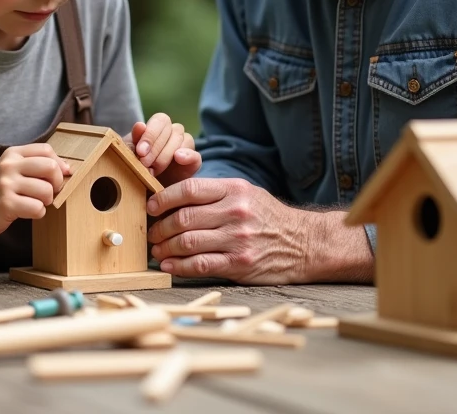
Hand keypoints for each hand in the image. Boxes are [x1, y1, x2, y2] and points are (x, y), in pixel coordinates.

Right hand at [0, 144, 70, 236]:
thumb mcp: (10, 169)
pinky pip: (37, 208)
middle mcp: (9, 166)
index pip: (46, 150)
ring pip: (47, 191)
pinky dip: (38, 213)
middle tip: (49, 192)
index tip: (60, 175)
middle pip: (50, 168)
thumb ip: (34, 164)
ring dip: (47, 201)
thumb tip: (66, 167)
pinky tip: (27, 212)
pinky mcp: (6, 204)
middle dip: (57, 183)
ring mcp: (7, 184)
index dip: (59, 164)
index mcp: (12, 154)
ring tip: (36, 202)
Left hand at [130, 113, 200, 185]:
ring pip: (184, 140)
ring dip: (167, 156)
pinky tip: (178, 158)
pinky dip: (188, 156)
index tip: (140, 152)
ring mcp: (185, 147)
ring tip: (153, 171)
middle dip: (156, 149)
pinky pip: (196, 156)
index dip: (151, 134)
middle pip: (172, 130)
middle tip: (144, 164)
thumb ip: (133, 141)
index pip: (161, 120)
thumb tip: (140, 125)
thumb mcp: (128, 155)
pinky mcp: (193, 163)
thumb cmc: (134, 169)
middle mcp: (173, 133)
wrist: (143, 193)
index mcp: (158, 127)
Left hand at [145, 177, 309, 283]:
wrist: (305, 243)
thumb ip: (214, 194)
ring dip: (166, 248)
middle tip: (151, 233)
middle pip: (184, 218)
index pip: (189, 190)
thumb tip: (175, 197)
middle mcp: (235, 212)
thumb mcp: (247, 193)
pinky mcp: (240, 264)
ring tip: (158, 251)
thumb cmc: (269, 218)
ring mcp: (238, 239)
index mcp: (234, 190)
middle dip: (160, 227)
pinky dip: (179, 267)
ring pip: (188, 242)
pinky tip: (170, 266)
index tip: (151, 207)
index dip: (163, 198)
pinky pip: (201, 265)